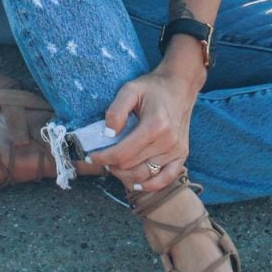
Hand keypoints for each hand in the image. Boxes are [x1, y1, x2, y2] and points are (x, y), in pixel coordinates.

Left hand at [97, 69, 198, 191]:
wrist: (180, 86)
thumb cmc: (152, 87)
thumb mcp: (130, 89)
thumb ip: (116, 111)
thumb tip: (108, 134)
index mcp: (155, 125)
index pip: (122, 154)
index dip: (103, 158)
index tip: (91, 156)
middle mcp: (167, 141)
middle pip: (131, 166)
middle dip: (111, 165)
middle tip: (103, 157)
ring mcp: (176, 150)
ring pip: (144, 175)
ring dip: (125, 175)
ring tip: (115, 165)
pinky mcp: (181, 155)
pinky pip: (166, 179)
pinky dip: (150, 185)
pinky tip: (137, 183)